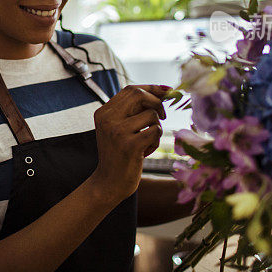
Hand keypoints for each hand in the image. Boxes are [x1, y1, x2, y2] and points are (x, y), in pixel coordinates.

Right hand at [89, 85, 168, 204]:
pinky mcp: (130, 145)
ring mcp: (118, 132)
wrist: (109, 183)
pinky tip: (146, 152)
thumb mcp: (119, 128)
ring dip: (157, 128)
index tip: (167, 90)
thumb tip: (163, 91)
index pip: (130, 90)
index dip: (151, 88)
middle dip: (157, 102)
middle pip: (139, 95)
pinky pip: (155, 131)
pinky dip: (156, 141)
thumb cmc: (119, 154)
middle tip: (163, 116)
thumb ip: (133, 111)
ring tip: (147, 142)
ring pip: (151, 114)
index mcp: (103, 112)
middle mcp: (107, 119)